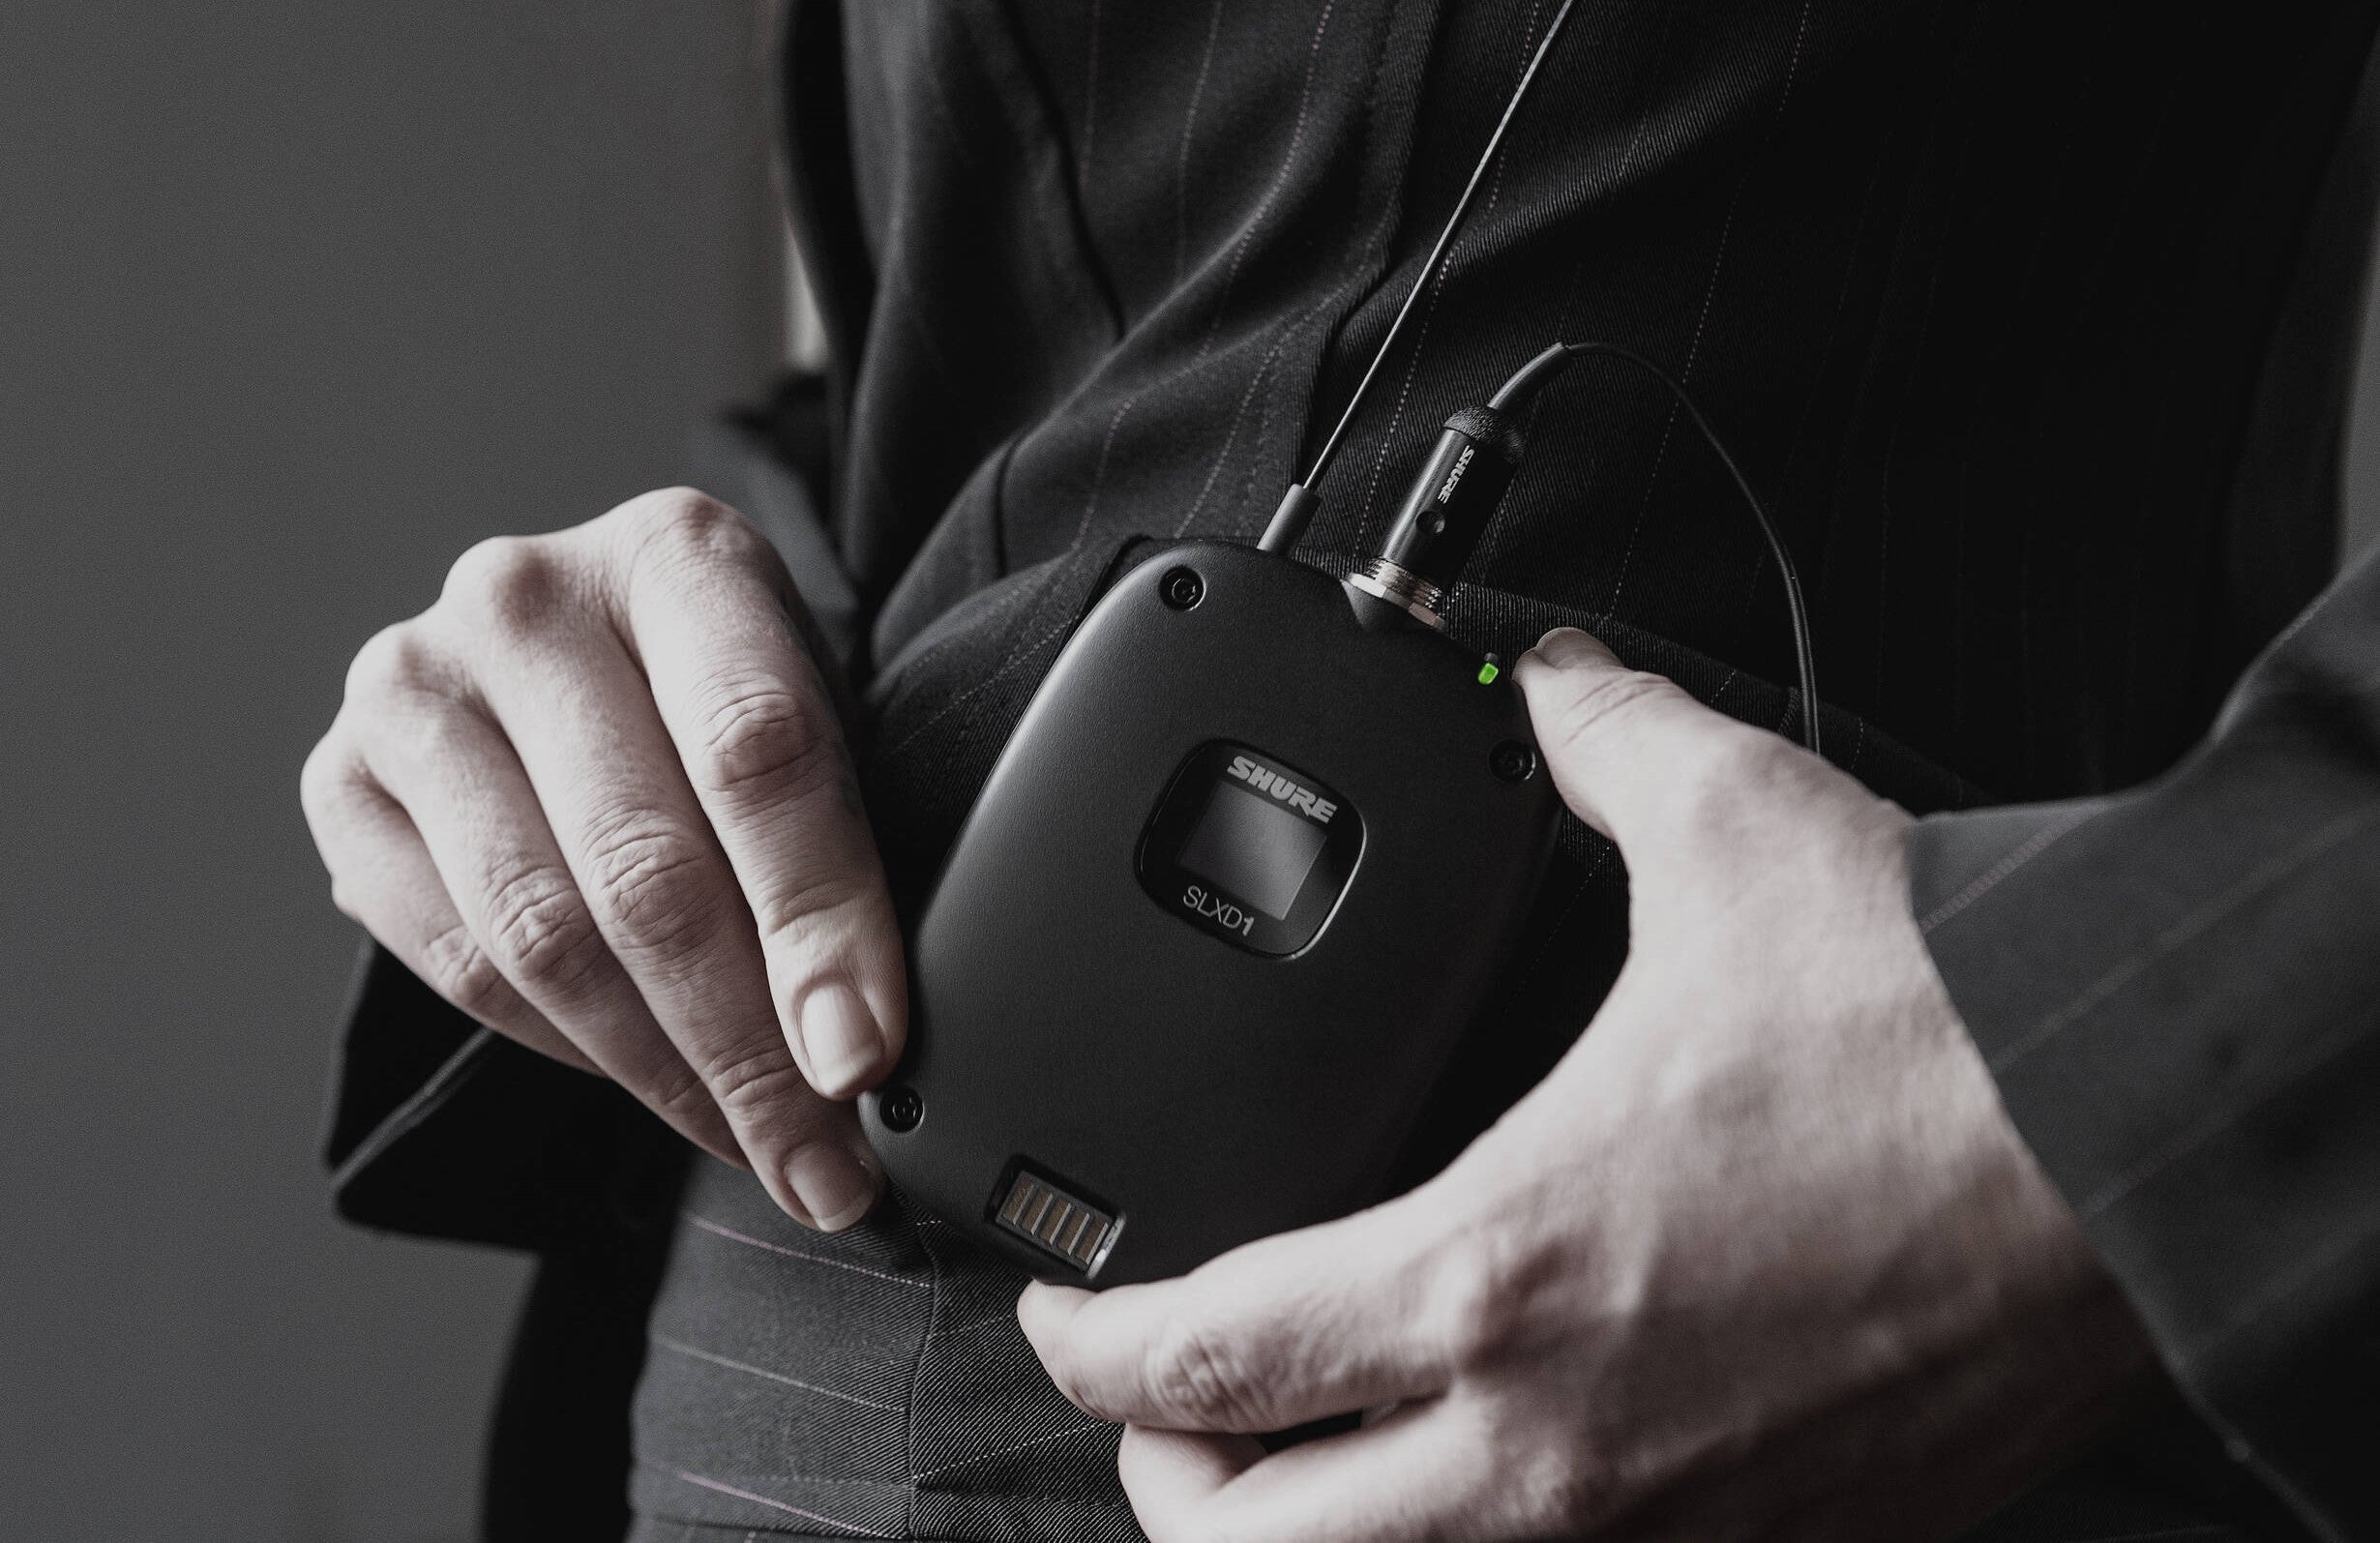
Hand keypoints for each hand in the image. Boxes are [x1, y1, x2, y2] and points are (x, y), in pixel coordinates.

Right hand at [302, 488, 900, 1230]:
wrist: (591, 653)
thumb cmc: (730, 693)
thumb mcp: (818, 716)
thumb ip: (840, 845)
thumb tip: (863, 1049)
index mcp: (674, 553)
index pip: (754, 748)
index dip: (817, 919)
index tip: (864, 1056)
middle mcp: (524, 599)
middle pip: (643, 865)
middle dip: (748, 1046)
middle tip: (825, 1159)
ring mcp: (411, 685)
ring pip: (543, 936)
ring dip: (662, 1075)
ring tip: (759, 1150)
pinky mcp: (340, 780)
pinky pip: (460, 964)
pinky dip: (570, 1051)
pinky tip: (651, 1084)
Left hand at [1021, 627, 2151, 1540]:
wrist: (2140, 1149)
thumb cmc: (1940, 1027)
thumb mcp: (1729, 832)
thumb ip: (1595, 746)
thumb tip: (1551, 687)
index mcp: (1493, 1272)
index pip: (1204, 1362)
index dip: (1091, 1347)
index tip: (1061, 1318)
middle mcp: (1548, 1441)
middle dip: (1174, 1488)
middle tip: (1173, 1407)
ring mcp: (1658, 1527)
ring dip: (1314, 1542)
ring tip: (1307, 1457)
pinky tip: (1499, 1467)